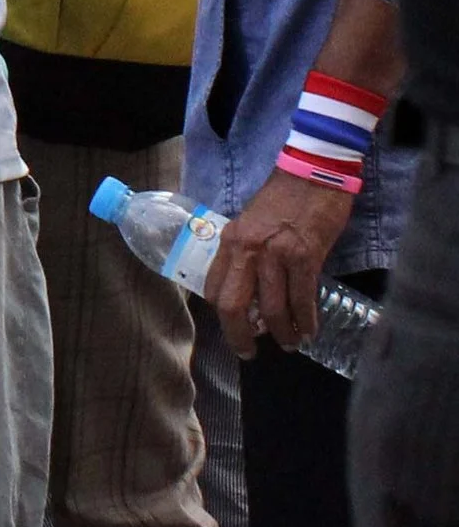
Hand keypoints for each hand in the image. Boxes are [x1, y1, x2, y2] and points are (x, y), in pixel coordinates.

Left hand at [205, 166, 352, 356]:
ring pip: (271, 309)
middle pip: (234, 306)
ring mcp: (275, 254)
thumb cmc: (282, 200)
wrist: (311, 174)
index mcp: (230, 240)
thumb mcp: (252, 224)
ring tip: (289, 343)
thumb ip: (246, 254)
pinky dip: (306, 321)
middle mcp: (247, 249)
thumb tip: (250, 292)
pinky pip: (302, 300)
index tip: (235, 328)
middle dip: (241, 336)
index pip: (215, 288)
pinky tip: (309, 330)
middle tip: (250, 352)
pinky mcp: (305, 257)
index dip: (224, 315)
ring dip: (281, 333)